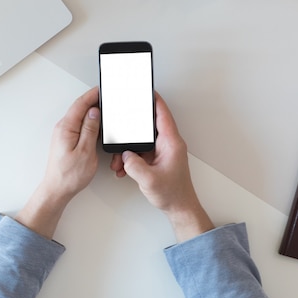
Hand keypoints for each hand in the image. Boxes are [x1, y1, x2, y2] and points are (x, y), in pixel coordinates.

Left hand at [16, 87, 100, 238]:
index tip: (103, 89)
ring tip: (105, 108)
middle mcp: (63, 128)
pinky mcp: (66, 140)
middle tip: (107, 97)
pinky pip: (78, 124)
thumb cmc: (70, 175)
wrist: (57, 190)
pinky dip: (88, 121)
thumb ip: (90, 129)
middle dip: (93, 100)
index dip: (93, 94)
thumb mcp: (86, 151)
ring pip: (79, 116)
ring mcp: (63, 134)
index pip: (80, 104)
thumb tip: (94, 112)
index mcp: (66, 128)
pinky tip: (97, 124)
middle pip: (79, 107)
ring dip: (91, 111)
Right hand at [110, 92, 213, 241]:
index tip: (145, 89)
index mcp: (171, 143)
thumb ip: (134, 165)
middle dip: (131, 129)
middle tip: (121, 123)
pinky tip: (123, 167)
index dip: (154, 100)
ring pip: (141, 141)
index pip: (162, 114)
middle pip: (148, 126)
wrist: (179, 208)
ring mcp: (163, 151)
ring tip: (118, 161)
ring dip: (128, 149)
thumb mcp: (149, 180)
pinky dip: (131, 158)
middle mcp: (168, 144)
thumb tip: (124, 155)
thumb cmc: (173, 194)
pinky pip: (141, 152)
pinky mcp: (157, 159)